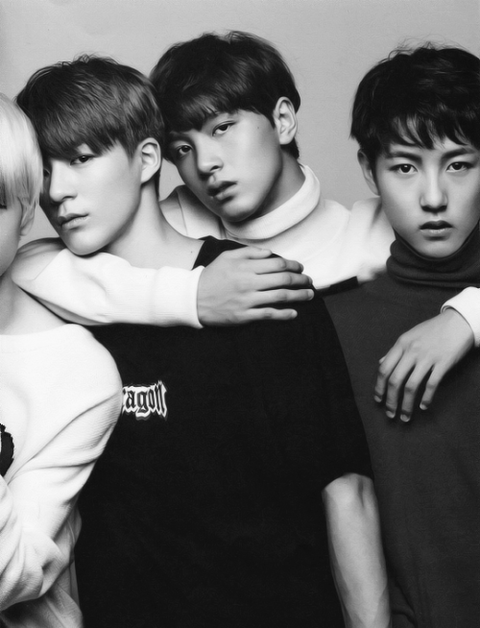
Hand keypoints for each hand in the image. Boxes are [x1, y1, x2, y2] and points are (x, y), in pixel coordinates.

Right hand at [197, 246, 313, 325]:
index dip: (293, 266)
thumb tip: (271, 253)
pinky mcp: (244, 316)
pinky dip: (284, 314)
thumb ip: (250, 253)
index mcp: (246, 267)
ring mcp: (247, 300)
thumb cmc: (212, 276)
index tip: (300, 268)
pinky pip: (268, 315)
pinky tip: (294, 313)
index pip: (277, 264)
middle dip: (300, 280)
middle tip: (310, 282)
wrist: (193, 298)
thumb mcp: (227, 257)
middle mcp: (249, 282)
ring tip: (309, 295)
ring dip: (298, 296)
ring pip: (280, 297)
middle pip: (283, 280)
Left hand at [374, 308, 473, 421]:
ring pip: (411, 386)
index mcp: (401, 344)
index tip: (378, 400)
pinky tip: (423, 406)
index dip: (379, 387)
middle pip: (395, 380)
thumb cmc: (432, 330)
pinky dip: (426, 398)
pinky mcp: (443, 363)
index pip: (384, 369)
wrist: (458, 322)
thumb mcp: (409, 336)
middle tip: (390, 414)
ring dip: (406, 405)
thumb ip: (395, 351)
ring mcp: (427, 357)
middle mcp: (411, 351)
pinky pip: (431, 384)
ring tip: (405, 416)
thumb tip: (381, 363)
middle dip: (390, 400)